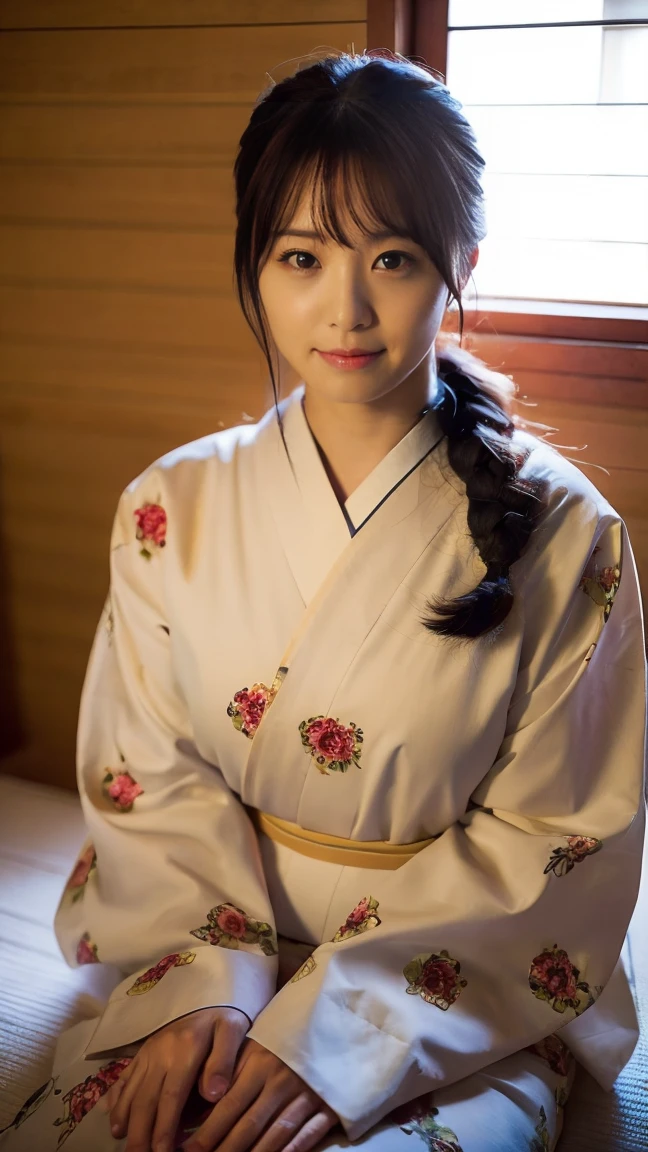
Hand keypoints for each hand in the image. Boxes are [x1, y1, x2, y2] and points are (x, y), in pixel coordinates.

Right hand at [101, 1005, 248, 1151]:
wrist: (208, 985)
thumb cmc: (224, 1011)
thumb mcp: (232, 1029)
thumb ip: (223, 1060)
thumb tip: (214, 1094)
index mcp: (185, 1050)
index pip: (171, 1097)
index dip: (164, 1127)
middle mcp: (161, 1053)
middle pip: (146, 1100)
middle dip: (140, 1133)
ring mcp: (148, 1052)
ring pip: (132, 1092)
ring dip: (126, 1120)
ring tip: (122, 1143)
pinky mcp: (142, 1051)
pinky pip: (125, 1077)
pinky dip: (117, 1100)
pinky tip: (113, 1119)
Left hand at [182, 1037, 338, 1151]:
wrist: (329, 1021)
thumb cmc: (280, 1039)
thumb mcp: (252, 1047)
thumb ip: (228, 1076)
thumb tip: (196, 1113)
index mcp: (258, 1062)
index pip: (228, 1105)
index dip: (206, 1133)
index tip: (187, 1151)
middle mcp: (280, 1079)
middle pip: (249, 1125)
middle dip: (224, 1151)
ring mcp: (305, 1093)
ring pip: (275, 1135)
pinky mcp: (328, 1104)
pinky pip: (306, 1136)